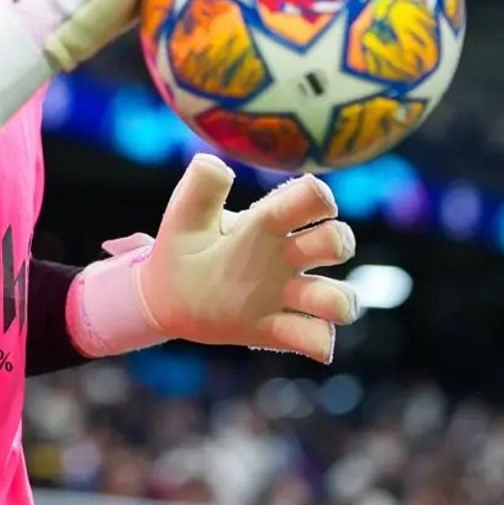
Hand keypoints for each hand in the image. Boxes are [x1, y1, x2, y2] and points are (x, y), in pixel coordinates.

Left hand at [69, 154, 359, 363]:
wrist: (165, 297)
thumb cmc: (181, 249)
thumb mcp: (185, 217)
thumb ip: (199, 189)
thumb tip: (212, 163)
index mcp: (268, 223)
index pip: (310, 200)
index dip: (318, 198)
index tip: (313, 200)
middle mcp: (286, 257)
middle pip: (338, 241)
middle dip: (338, 242)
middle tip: (299, 252)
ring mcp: (286, 296)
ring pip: (338, 296)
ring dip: (338, 300)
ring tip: (304, 302)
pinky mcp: (277, 330)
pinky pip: (315, 338)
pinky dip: (318, 342)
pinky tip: (301, 339)